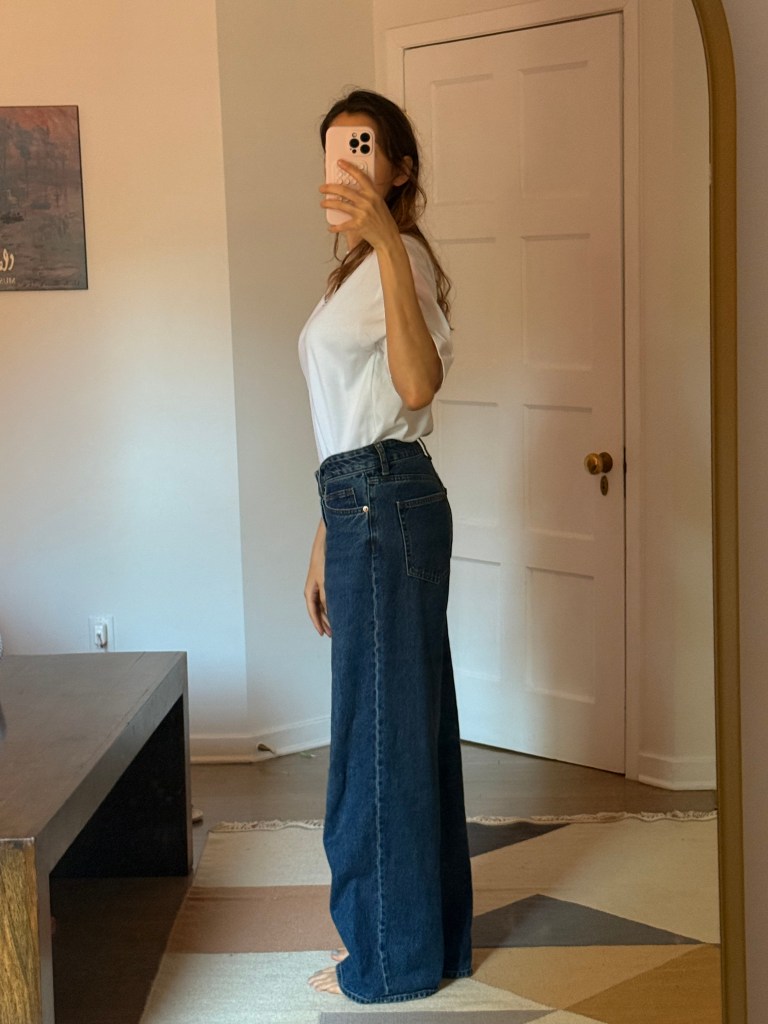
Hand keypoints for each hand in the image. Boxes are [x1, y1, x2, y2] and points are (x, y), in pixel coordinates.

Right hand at [304, 521, 330, 636]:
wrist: (330, 540)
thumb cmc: (326, 559)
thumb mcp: (327, 581)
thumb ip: (328, 597)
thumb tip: (330, 612)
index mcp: (310, 589)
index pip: (313, 611)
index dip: (318, 623)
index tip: (324, 634)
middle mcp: (315, 588)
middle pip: (318, 609)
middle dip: (325, 621)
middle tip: (334, 633)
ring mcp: (322, 583)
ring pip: (325, 603)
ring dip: (331, 613)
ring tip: (340, 624)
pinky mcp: (329, 578)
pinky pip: (330, 595)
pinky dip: (335, 603)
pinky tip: (343, 608)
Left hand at [319, 160, 398, 248]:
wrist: (388, 238)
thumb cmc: (384, 221)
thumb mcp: (379, 203)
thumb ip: (368, 195)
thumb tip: (352, 190)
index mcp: (374, 194)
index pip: (360, 176)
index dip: (349, 168)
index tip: (340, 162)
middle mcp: (367, 201)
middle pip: (344, 190)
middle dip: (330, 188)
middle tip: (323, 188)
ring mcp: (362, 213)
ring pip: (340, 204)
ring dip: (329, 203)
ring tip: (323, 203)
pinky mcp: (358, 225)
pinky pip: (342, 225)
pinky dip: (335, 227)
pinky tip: (330, 227)